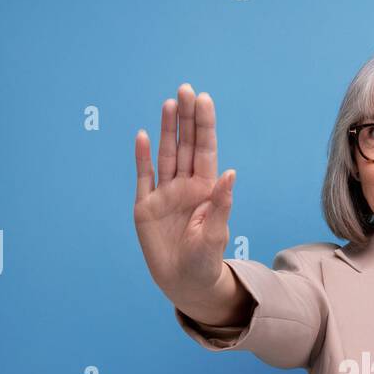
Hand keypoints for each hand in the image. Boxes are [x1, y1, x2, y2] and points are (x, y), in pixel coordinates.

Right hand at [133, 84, 235, 305]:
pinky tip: (142, 135)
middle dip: (186, 118)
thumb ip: (222, 203)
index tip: (204, 100)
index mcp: (206, 190)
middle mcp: (185, 186)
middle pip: (185, 145)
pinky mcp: (145, 207)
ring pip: (166, 155)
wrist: (185, 283)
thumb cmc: (206, 261)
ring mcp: (164, 194)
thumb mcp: (216, 234)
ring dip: (166, 130)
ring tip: (169, 104)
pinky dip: (142, 157)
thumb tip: (231, 173)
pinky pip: (144, 177)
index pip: (205, 150)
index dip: (204, 126)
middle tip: (186, 90)